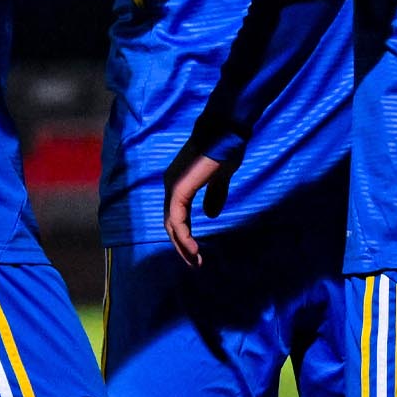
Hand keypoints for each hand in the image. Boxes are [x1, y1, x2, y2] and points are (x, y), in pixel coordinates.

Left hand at [164, 148, 232, 266]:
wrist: (225, 133)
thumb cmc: (225, 151)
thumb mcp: (221, 179)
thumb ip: (215, 196)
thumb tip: (211, 215)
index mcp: (179, 184)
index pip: (177, 216)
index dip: (186, 235)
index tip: (197, 252)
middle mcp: (171, 186)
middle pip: (171, 224)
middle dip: (182, 246)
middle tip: (196, 263)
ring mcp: (172, 188)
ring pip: (172, 225)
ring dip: (182, 246)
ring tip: (195, 260)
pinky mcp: (178, 190)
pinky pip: (177, 220)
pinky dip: (184, 237)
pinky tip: (193, 249)